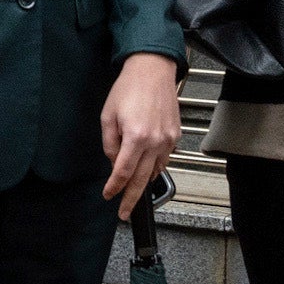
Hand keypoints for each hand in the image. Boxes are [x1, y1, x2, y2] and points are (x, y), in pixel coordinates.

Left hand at [101, 52, 181, 214]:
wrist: (153, 70)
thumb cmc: (128, 88)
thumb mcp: (108, 116)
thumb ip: (109, 143)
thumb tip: (113, 162)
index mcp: (135, 137)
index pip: (122, 172)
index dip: (114, 188)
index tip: (108, 195)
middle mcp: (155, 142)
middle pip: (140, 179)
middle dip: (130, 199)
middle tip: (123, 212)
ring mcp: (168, 140)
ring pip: (155, 171)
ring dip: (142, 184)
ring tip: (132, 193)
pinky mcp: (175, 136)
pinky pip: (164, 160)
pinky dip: (154, 168)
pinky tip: (146, 170)